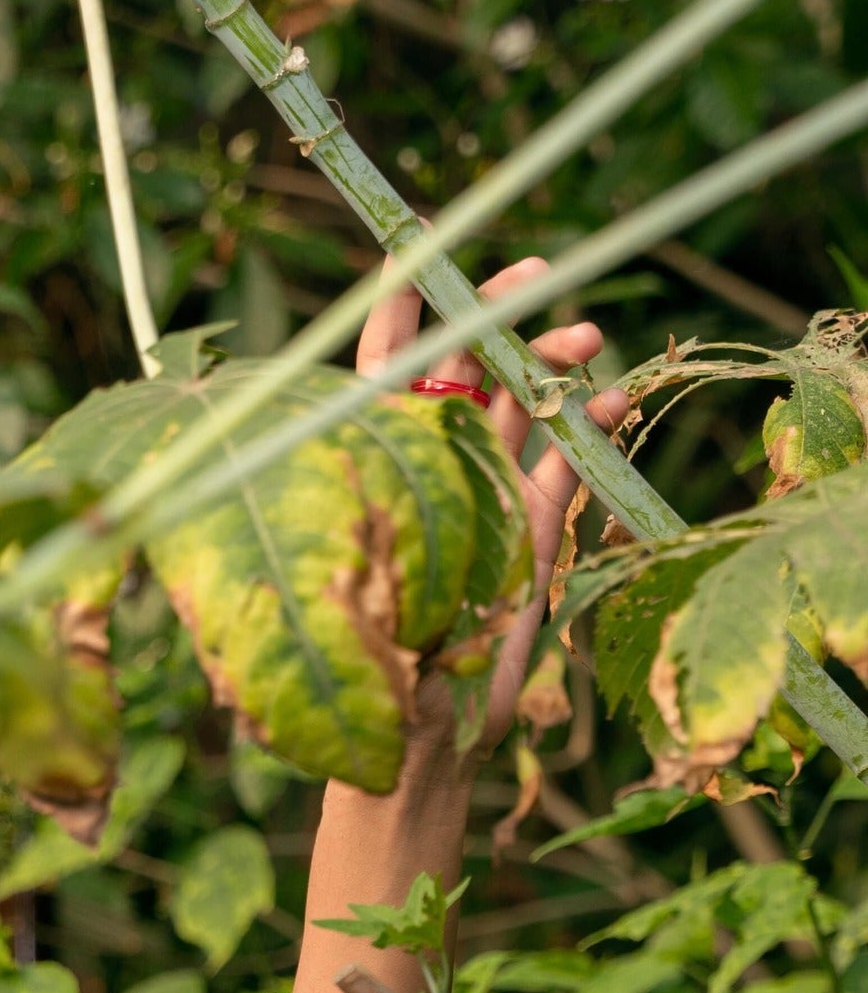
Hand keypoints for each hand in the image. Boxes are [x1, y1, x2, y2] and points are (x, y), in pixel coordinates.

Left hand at [361, 252, 615, 752]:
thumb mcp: (385, 572)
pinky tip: (617, 399)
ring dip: (554, 367)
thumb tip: (418, 413)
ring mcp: (482, 498)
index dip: (400, 309)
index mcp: (376, 469)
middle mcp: (429, 472)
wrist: (425, 746)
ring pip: (518, 407)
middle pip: (462, 371)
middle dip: (498, 318)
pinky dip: (590, 427)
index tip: (420, 246)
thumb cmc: (378, 670)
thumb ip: (408, 495)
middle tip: (538, 277)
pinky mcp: (527, 533)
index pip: (379, 370)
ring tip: (589, 341)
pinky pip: (562, 463)